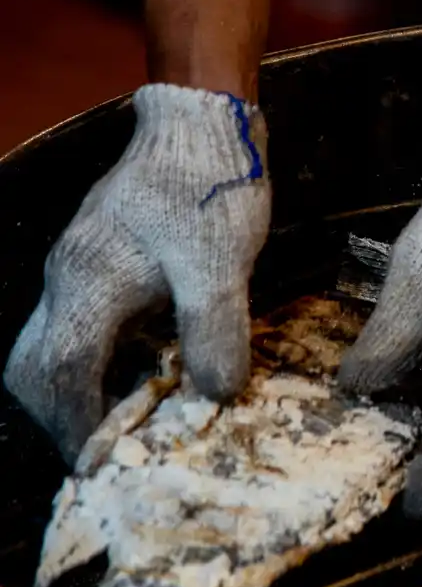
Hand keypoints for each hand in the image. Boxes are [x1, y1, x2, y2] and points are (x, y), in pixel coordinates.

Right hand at [5, 84, 269, 460]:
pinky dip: (94, 357)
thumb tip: (212, 396)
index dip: (76, 424)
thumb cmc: (210, 188)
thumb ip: (213, 329)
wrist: (199, 122)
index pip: (60, 373)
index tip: (99, 463)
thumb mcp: (222, 264)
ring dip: (76, 386)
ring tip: (124, 420)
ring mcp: (77, 264)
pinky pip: (76, 321)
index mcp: (88, 284)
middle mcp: (67, 277)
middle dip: (59, 412)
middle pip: (34, 363)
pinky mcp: (98, 255)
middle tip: (104, 448)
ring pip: (51, 342)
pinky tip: (142, 368)